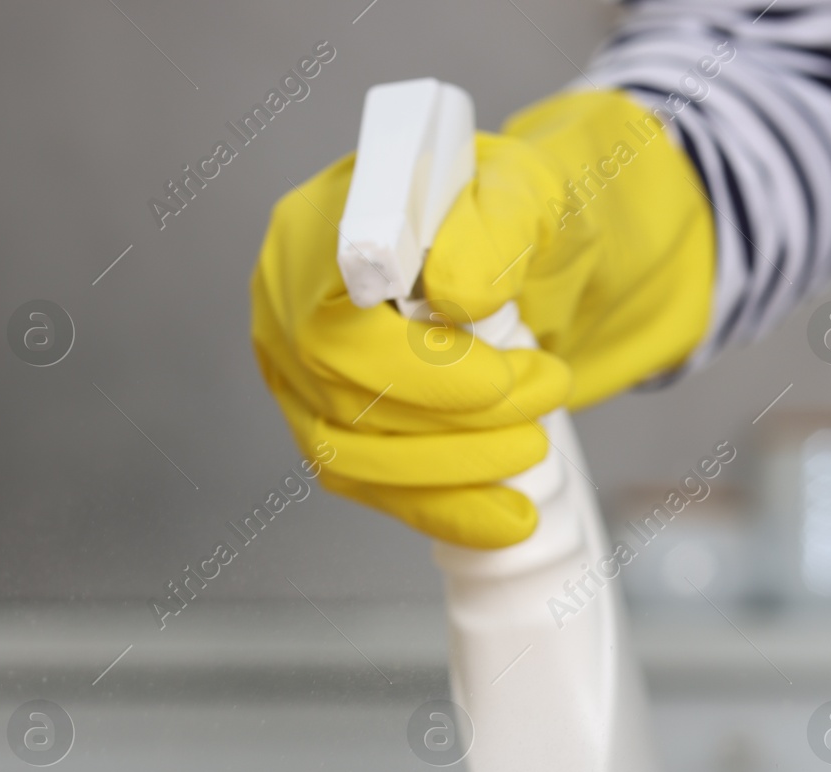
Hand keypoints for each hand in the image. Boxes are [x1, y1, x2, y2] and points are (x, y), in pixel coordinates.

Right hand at [250, 90, 712, 547]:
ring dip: (454, 468)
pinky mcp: (325, 424)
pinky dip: (444, 507)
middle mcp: (287, 300)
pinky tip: (505, 516)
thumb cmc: (509, 217)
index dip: (412, 367)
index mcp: (321, 227)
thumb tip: (457, 294)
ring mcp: (296, 370)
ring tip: (534, 446)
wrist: (519, 255)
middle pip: (342, 393)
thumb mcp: (524, 196)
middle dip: (454, 419)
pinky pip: (371, 485)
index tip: (497, 378)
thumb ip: (494, 230)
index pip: (334, 318)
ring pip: (352, 452)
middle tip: (544, 396)